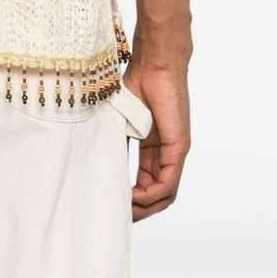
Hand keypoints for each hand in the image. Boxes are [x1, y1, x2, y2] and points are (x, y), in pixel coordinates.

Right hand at [123, 62, 190, 221]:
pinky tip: (134, 197)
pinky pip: (168, 182)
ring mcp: (175, 151)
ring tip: (125, 211)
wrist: (154, 62)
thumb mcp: (120, 119)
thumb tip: (97, 161)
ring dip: (145, 207)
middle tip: (118, 216)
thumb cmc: (137, 82)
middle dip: (139, 209)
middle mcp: (167, 153)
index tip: (114, 204)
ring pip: (165, 194)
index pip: (148, 183)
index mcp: (154, 147)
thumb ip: (115, 140)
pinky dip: (151, 195)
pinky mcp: (179, 147)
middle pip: (158, 194)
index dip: (133, 198)